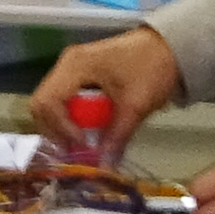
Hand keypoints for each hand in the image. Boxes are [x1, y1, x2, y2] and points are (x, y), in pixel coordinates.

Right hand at [29, 28, 182, 152]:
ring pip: (51, 105)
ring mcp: (71, 70)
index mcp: (75, 65)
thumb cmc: (152, 68)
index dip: (61, 128)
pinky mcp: (80, 77)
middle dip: (57, 131)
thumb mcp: (136, 104)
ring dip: (63, 127)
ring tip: (84, 144)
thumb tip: (105, 166)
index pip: (48, 101)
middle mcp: (66, 65)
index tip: (83, 145)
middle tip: (77, 151)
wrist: (172, 46)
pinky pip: (64, 102)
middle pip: (43, 104)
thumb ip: (118, 136)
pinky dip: (72, 120)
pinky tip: (89, 132)